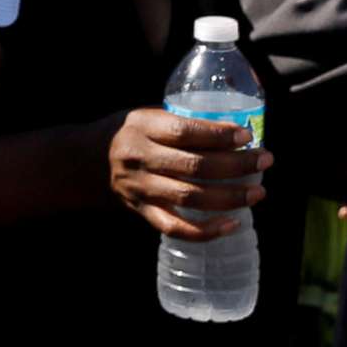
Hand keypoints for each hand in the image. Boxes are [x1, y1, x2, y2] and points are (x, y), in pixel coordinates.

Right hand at [104, 107, 272, 240]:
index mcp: (141, 128)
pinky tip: (231, 224)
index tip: (247, 137)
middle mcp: (138, 158)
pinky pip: (175, 228)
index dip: (219, 135)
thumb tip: (234, 132)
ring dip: (230, 197)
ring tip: (257, 192)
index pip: (185, 131)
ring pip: (190, 197)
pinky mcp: (141, 211)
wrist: (82, 162)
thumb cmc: (126, 134)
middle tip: (264, 161)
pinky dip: (206, 230)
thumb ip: (180, 122)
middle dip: (236, 165)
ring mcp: (139, 188)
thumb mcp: (144, 116)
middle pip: (194, 166)